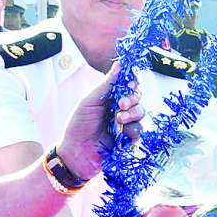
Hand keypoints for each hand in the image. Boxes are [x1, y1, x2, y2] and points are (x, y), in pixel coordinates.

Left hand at [57, 64, 142, 180]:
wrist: (75, 152)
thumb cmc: (78, 125)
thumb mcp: (90, 101)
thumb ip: (106, 84)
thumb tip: (119, 63)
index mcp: (110, 98)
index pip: (128, 86)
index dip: (131, 84)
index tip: (129, 84)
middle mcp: (120, 109)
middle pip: (137, 98)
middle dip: (132, 99)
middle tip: (121, 104)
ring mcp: (125, 125)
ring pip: (141, 113)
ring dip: (133, 114)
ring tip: (119, 119)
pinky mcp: (128, 140)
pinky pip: (139, 132)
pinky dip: (133, 130)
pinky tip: (123, 133)